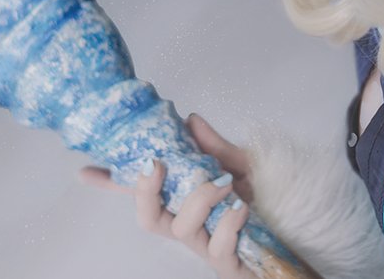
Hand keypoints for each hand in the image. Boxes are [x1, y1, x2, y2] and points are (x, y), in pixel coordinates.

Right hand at [79, 114, 256, 277]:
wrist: (298, 235)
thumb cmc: (265, 202)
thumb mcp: (242, 166)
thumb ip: (215, 148)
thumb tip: (191, 120)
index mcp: (185, 200)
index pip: (143, 192)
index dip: (113, 183)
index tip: (85, 170)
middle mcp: (188, 225)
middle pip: (147, 218)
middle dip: (144, 191)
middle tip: (157, 165)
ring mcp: (205, 246)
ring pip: (179, 228)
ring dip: (198, 199)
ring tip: (224, 184)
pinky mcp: (226, 263)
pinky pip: (216, 247)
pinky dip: (227, 223)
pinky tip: (240, 208)